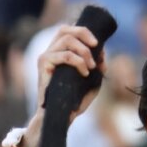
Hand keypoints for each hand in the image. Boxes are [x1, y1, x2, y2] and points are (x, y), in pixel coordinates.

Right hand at [24, 24, 106, 146]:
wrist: (61, 117)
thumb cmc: (74, 101)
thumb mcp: (91, 82)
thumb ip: (97, 67)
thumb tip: (102, 53)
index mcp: (58, 52)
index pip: (69, 30)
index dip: (85, 33)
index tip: (99, 47)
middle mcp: (50, 51)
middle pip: (66, 29)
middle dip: (85, 37)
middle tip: (96, 52)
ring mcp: (45, 57)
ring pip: (67, 40)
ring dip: (84, 52)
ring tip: (91, 68)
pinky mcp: (43, 64)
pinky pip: (65, 55)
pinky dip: (78, 62)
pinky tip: (85, 73)